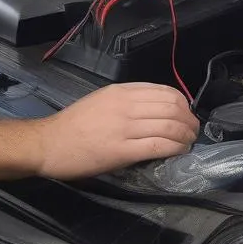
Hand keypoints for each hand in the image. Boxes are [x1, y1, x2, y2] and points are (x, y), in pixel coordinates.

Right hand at [33, 83, 199, 179]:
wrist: (49, 143)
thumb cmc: (74, 124)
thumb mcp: (102, 100)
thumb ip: (128, 101)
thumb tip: (156, 109)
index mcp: (121, 91)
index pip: (164, 91)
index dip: (183, 103)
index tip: (187, 114)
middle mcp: (126, 105)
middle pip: (172, 107)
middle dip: (189, 120)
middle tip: (193, 131)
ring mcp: (124, 127)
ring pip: (169, 125)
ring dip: (185, 135)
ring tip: (188, 142)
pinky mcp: (122, 151)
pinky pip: (158, 145)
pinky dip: (175, 148)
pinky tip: (179, 152)